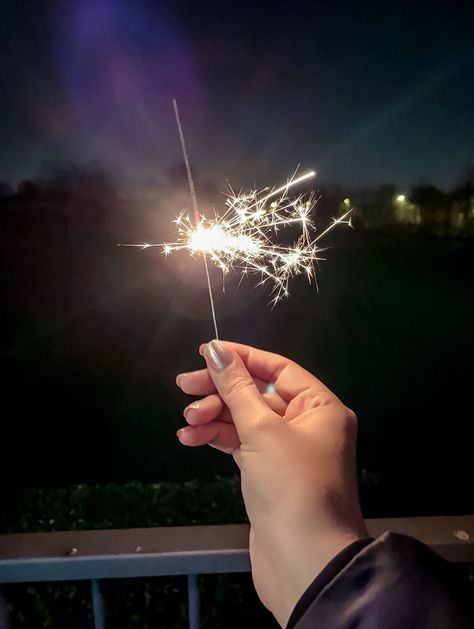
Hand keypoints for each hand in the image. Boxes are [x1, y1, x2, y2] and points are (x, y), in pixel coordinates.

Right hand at [176, 340, 367, 626]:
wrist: (303, 562)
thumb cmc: (290, 486)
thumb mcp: (261, 430)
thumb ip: (236, 387)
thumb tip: (215, 349)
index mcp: (320, 406)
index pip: (277, 368)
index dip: (241, 357)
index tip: (205, 352)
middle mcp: (308, 424)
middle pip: (258, 393)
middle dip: (221, 389)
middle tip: (183, 385)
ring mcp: (288, 450)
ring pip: (246, 420)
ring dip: (215, 416)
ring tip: (187, 422)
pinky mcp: (270, 473)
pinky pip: (242, 444)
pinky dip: (218, 438)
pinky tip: (191, 438)